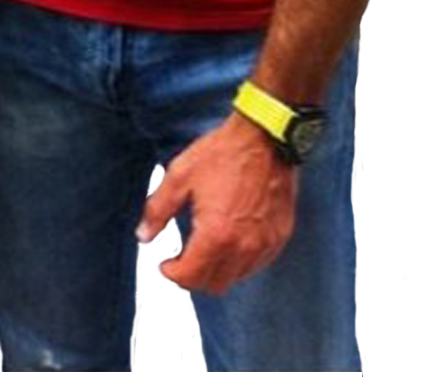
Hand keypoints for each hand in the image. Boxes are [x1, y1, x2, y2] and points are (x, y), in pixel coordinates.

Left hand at [135, 112, 296, 295]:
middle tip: (182, 253)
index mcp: (216, 235)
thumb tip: (145, 237)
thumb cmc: (221, 154)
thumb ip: (158, 210)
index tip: (165, 259)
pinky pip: (255, 264)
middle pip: (212, 285)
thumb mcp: (179, 175)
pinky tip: (229, 237)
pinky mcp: (279, 238)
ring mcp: (265, 245)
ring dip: (215, 270)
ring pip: (235, 278)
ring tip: (205, 243)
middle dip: (192, 276)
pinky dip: (238, 261)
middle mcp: (243, 248)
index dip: (170, 273)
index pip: (188, 277)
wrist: (265, 138)